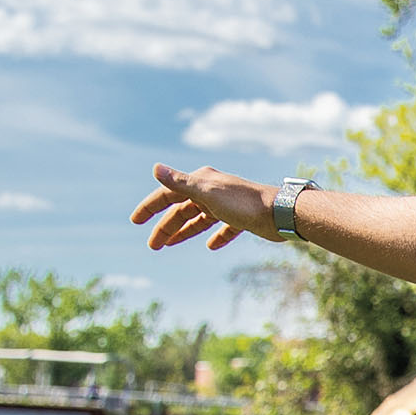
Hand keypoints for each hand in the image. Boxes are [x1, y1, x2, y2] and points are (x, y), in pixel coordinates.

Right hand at [130, 164, 278, 253]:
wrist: (280, 213)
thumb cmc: (243, 203)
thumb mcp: (207, 193)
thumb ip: (181, 183)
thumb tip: (155, 168)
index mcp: (201, 182)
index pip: (168, 194)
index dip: (150, 207)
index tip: (135, 221)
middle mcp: (211, 191)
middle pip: (182, 210)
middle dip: (166, 226)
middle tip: (154, 246)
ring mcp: (226, 205)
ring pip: (199, 219)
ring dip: (185, 231)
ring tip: (170, 245)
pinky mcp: (242, 219)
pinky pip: (223, 228)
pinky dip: (215, 236)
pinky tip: (210, 246)